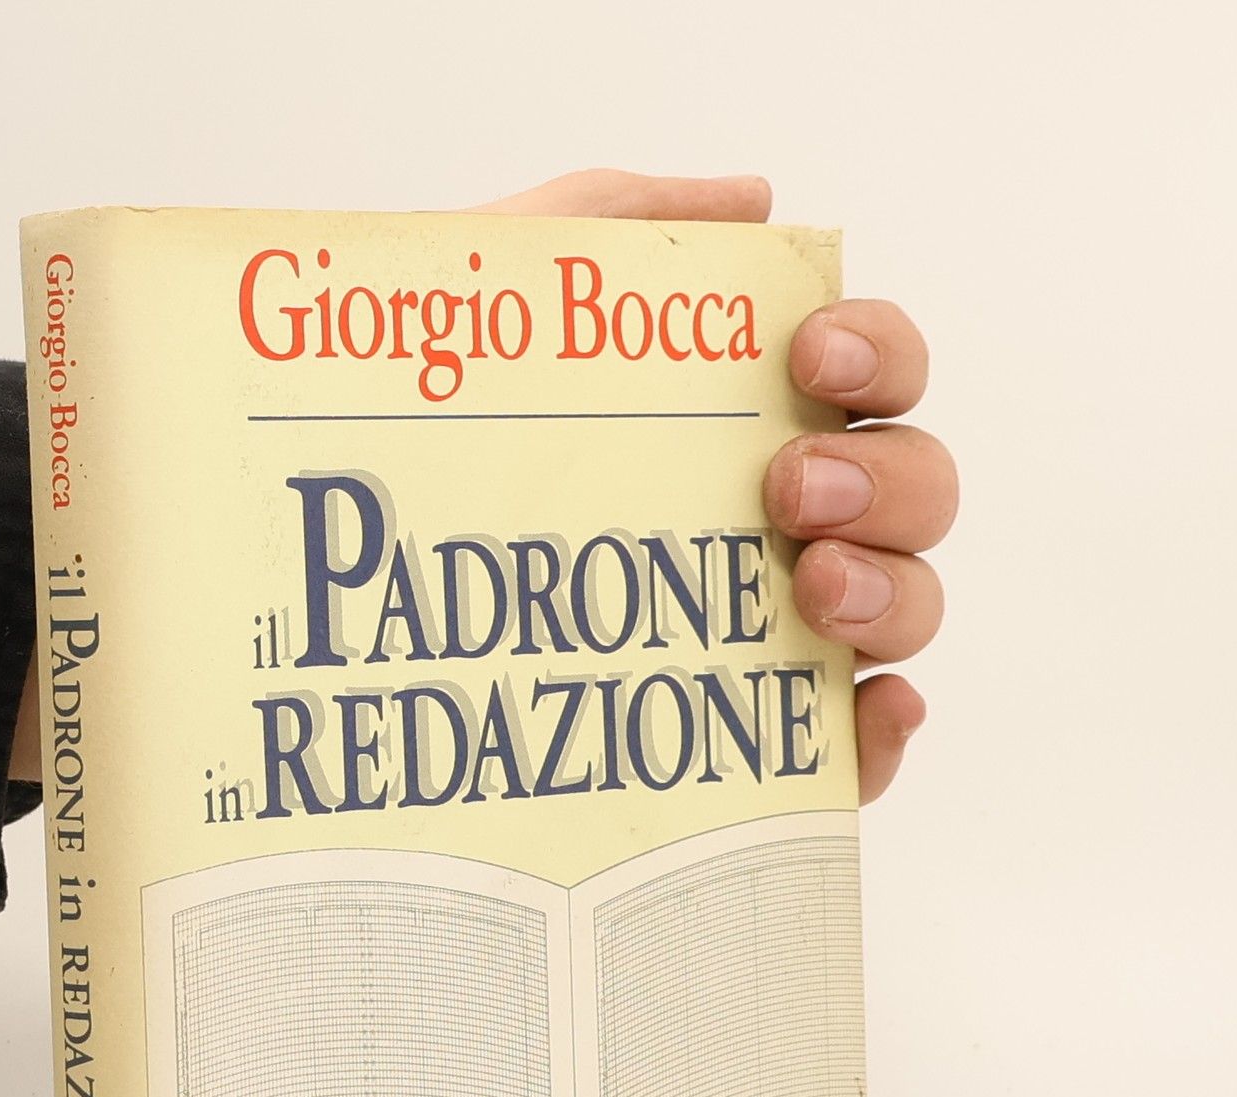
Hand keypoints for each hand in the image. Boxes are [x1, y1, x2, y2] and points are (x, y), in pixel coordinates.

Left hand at [475, 170, 955, 802]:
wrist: (324, 594)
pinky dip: (883, 730)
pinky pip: (856, 751)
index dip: (879, 350)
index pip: (873, 371)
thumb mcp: (482, 301)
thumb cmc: (415, 440)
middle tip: (790, 488)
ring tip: (812, 588)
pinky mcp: (759, 748)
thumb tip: (754, 204)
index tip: (809, 357)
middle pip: (912, 487)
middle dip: (883, 477)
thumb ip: (605, 223)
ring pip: (907, 607)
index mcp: (747, 420)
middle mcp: (786, 526)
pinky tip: (866, 707)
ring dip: (891, 590)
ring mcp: (780, 638)